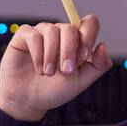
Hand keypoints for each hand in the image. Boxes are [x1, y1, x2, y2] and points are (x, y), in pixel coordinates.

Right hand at [0, 14, 114, 121]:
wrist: (28, 101)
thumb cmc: (53, 90)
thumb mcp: (81, 82)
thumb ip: (97, 66)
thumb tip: (102, 46)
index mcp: (76, 41)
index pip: (89, 24)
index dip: (88, 36)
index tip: (82, 58)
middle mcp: (60, 33)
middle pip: (70, 28)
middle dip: (69, 50)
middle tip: (66, 71)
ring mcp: (42, 32)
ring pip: (51, 30)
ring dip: (51, 55)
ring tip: (49, 73)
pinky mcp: (24, 36)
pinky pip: (33, 36)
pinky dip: (37, 54)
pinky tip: (39, 69)